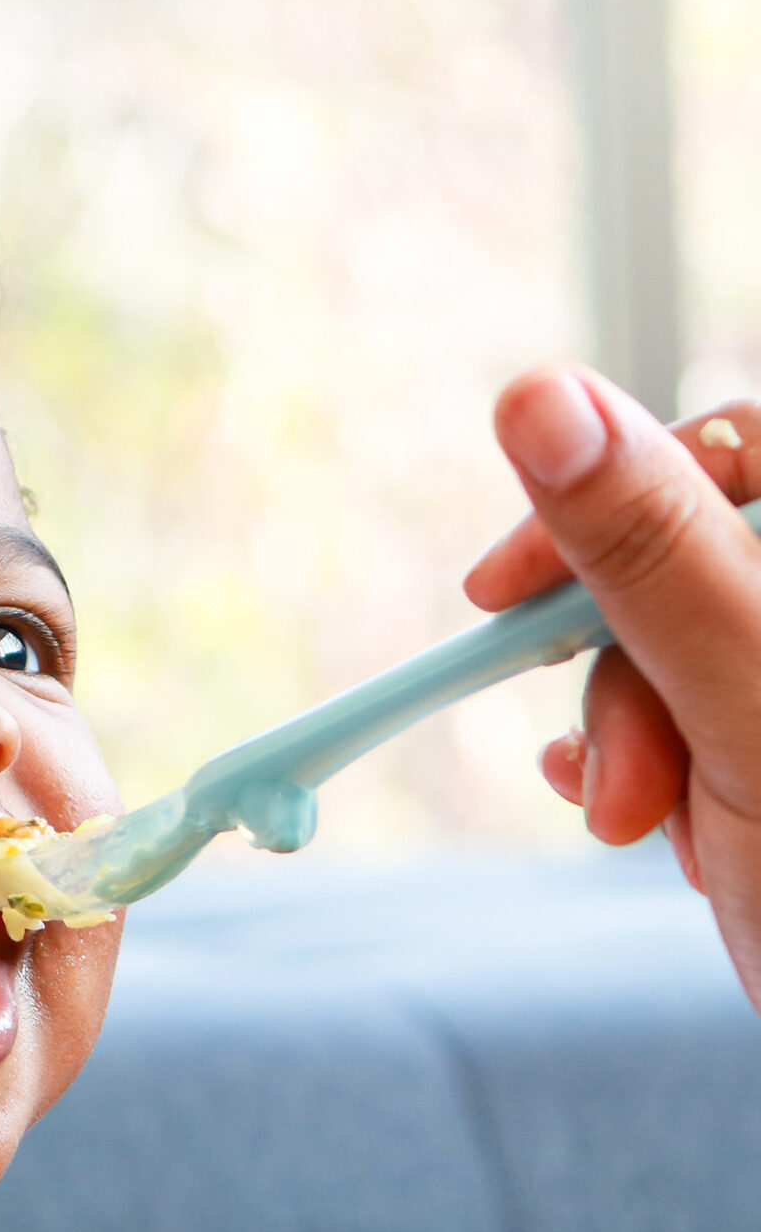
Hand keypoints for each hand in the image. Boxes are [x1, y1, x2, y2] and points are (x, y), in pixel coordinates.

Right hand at [467, 366, 760, 1006]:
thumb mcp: (749, 706)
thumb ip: (650, 548)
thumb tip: (540, 392)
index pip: (735, 442)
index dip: (608, 492)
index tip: (497, 592)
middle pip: (697, 552)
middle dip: (625, 669)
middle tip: (619, 793)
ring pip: (684, 642)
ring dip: (637, 739)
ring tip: (659, 839)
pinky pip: (697, 708)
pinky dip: (649, 765)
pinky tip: (646, 827)